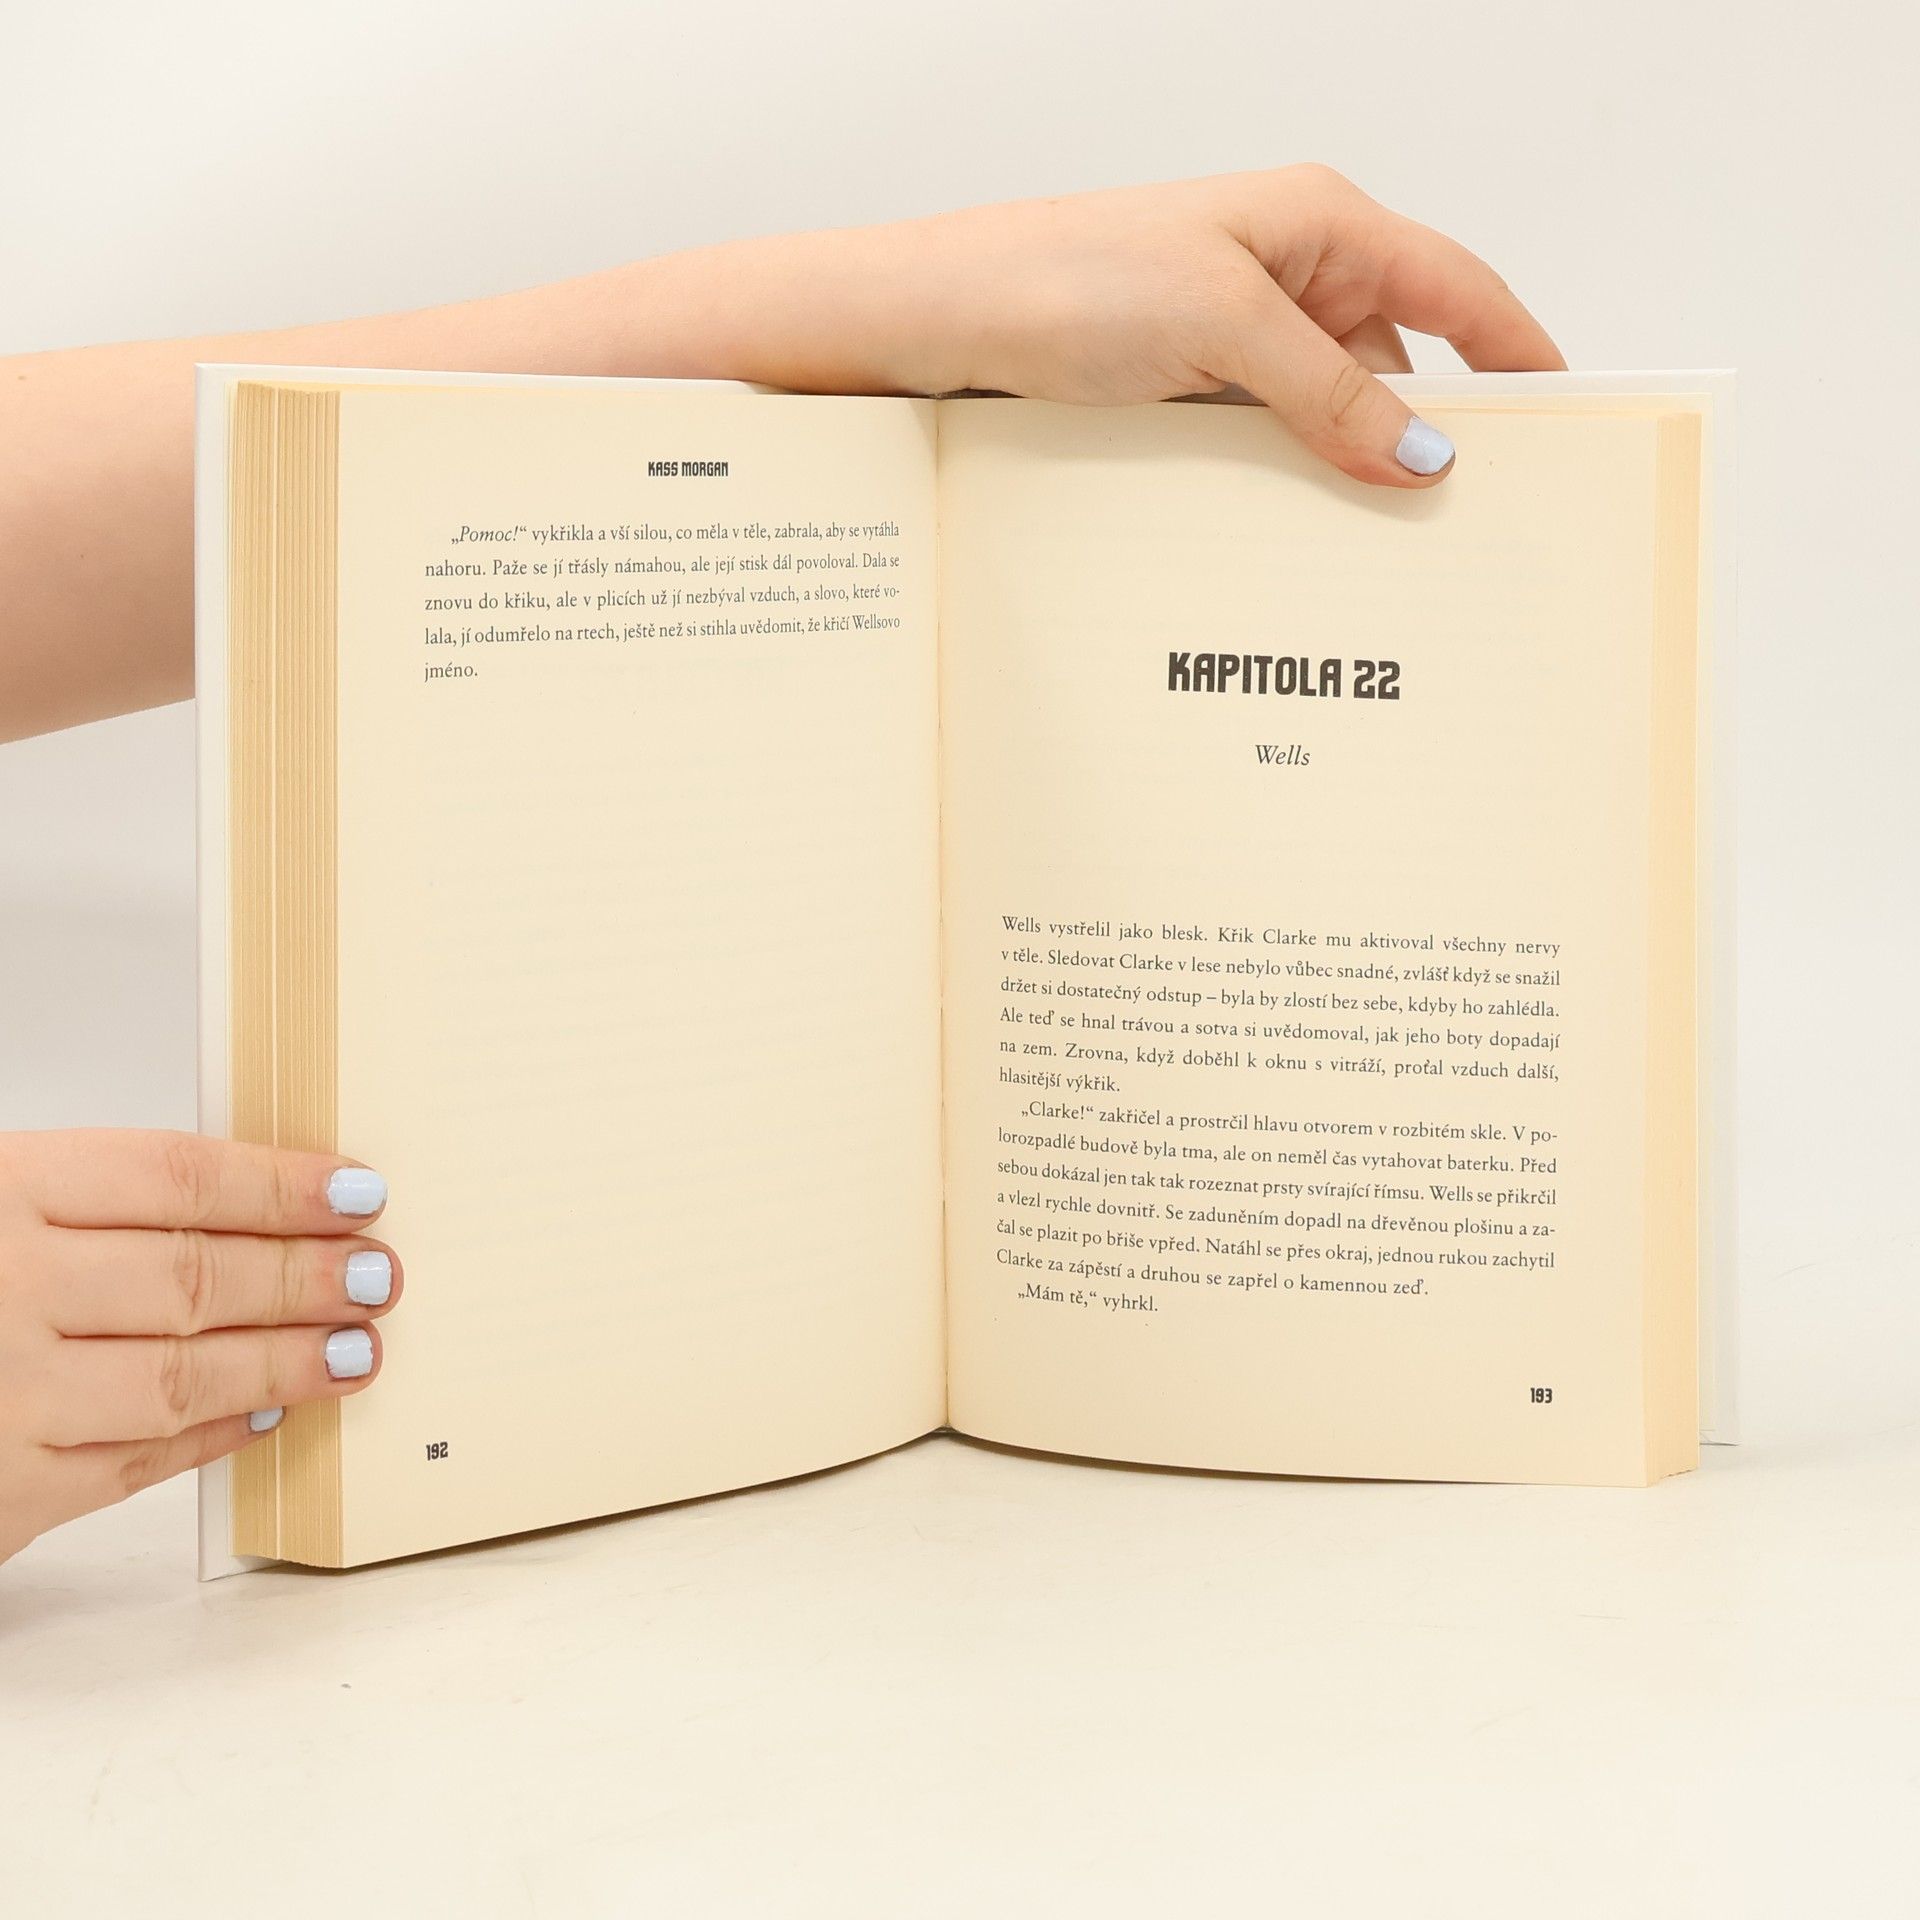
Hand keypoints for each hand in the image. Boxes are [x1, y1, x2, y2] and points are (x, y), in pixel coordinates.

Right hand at [0, 1130, 399, 1563]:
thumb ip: (96, 1199)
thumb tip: (260, 1203)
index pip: (175, 1179)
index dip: (282, 1185)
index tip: (360, 1189)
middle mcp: (0, 1289)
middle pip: (191, 1279)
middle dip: (306, 1279)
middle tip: (381, 1274)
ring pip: (177, 1380)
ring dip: (284, 1364)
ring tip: (356, 1349)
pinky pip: (131, 1462)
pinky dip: (211, 1438)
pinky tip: (269, 1412)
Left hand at [658, 165, 1563, 487]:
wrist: (941, 318)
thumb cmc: (1069, 277)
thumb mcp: (1225, 326)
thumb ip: (1333, 391)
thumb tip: (1425, 452)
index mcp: (1318, 223)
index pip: (1455, 286)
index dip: (1517, 350)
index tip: (1565, 418)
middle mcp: (1283, 272)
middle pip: (1396, 358)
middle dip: (1427, 432)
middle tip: (1463, 521)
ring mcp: (1231, 332)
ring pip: (1326, 409)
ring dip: (1344, 467)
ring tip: (1373, 546)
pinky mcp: (1184, 383)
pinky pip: (1262, 437)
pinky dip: (1283, 479)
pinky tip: (1290, 531)